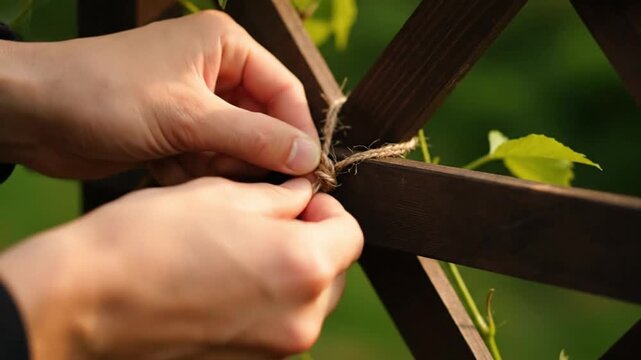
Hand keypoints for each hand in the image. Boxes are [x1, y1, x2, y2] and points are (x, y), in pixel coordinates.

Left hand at [0, 11, 318, 182]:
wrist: (32, 114)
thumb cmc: (105, 96)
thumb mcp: (187, 117)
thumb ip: (254, 137)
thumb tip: (310, 157)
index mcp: (226, 46)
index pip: (285, 90)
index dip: (297, 134)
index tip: (306, 174)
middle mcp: (217, 71)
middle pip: (262, 122)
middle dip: (247, 153)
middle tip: (225, 172)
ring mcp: (195, 102)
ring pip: (236, 146)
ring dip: (215, 165)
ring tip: (183, 164)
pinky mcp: (176, 131)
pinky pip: (208, 158)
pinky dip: (191, 170)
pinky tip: (161, 165)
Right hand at [0, 178, 362, 358]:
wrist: (84, 302)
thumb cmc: (149, 238)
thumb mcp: (222, 196)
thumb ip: (280, 197)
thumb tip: (304, 195)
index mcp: (302, 267)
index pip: (351, 234)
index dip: (329, 208)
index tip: (302, 198)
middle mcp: (300, 319)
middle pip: (334, 271)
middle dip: (314, 240)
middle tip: (275, 219)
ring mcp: (274, 351)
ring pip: (308, 300)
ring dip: (291, 271)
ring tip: (244, 248)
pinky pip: (277, 324)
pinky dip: (268, 300)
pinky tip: (227, 279)